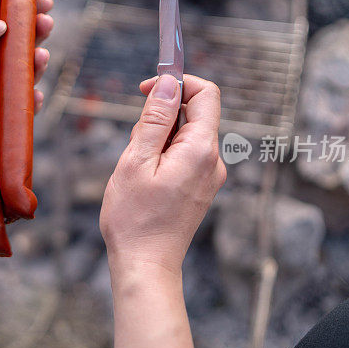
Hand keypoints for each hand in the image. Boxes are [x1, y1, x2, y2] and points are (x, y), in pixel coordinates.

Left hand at [0, 0, 53, 166]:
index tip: (42, 0)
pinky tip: (35, 95)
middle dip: (36, 31)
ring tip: (41, 57)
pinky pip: (17, 108)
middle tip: (47, 23)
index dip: (20, 7)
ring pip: (21, 74)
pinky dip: (30, 101)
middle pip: (16, 43)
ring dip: (36, 64)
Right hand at [99, 74, 225, 276]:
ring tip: (137, 168)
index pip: (205, 93)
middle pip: (194, 113)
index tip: (147, 90)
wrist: (145, 265)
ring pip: (186, 135)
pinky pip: (185, 155)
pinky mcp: (201, 187)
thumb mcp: (136, 160)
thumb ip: (155, 119)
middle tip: (134, 142)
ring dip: (159, 137)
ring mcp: (209, 176)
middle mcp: (213, 160)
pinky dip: (164, 155)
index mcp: (201, 149)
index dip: (177, 82)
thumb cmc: (135, 218)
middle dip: (162, 115)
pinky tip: (145, 178)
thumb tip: (170, 83)